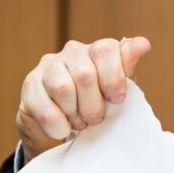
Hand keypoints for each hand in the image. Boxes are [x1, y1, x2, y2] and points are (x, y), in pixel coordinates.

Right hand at [16, 37, 151, 163]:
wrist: (64, 125)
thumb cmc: (98, 103)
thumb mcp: (118, 89)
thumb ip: (128, 67)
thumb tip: (143, 43)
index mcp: (97, 50)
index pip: (105, 50)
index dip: (113, 78)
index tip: (117, 99)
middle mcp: (72, 52)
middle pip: (85, 74)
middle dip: (94, 105)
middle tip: (96, 119)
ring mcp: (49, 65)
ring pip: (63, 89)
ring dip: (75, 114)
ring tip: (79, 122)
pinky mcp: (30, 84)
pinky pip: (44, 108)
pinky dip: (58, 125)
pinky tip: (64, 129)